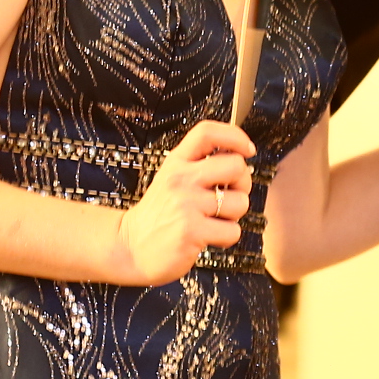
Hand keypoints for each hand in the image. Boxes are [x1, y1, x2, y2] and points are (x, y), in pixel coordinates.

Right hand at [112, 121, 254, 283]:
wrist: (131, 246)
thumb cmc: (158, 214)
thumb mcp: (171, 178)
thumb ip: (198, 166)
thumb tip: (240, 160)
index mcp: (177, 162)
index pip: (207, 133)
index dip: (235, 136)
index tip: (247, 150)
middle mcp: (181, 179)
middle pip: (236, 166)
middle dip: (243, 184)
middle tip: (229, 195)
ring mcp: (186, 204)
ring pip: (240, 202)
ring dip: (234, 215)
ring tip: (213, 220)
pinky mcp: (192, 231)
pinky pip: (233, 231)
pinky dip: (226, 238)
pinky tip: (208, 236)